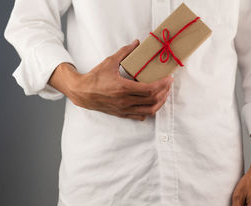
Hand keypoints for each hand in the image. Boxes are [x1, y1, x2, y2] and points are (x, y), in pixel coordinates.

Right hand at [49, 39, 173, 120]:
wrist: (82, 93)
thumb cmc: (95, 77)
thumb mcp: (109, 62)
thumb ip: (124, 52)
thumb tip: (137, 43)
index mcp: (123, 88)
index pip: (150, 89)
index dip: (162, 84)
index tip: (169, 79)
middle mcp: (125, 101)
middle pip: (153, 100)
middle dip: (164, 92)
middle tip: (168, 85)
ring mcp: (124, 109)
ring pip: (149, 111)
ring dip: (159, 103)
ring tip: (164, 95)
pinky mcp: (122, 114)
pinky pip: (140, 116)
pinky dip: (149, 111)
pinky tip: (152, 103)